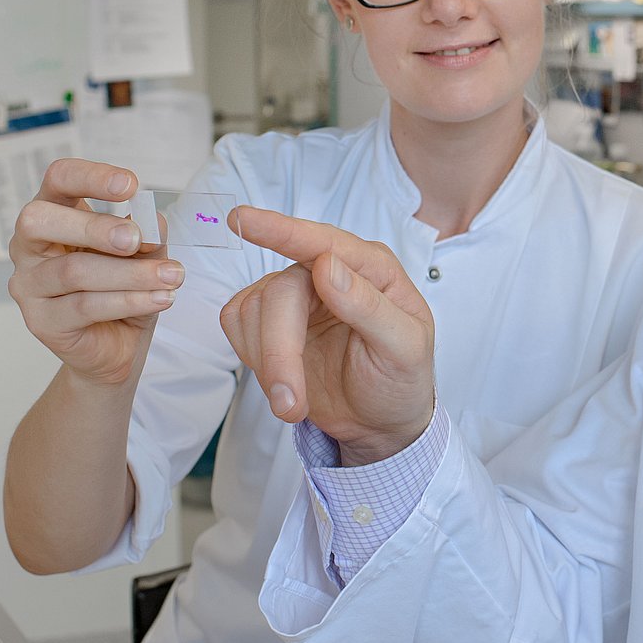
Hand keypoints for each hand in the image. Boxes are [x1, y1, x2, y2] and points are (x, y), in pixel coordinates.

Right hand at [6, 158, 183, 387]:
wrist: (118, 344)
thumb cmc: (124, 286)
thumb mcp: (144, 252)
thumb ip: (146, 233)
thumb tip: (150, 224)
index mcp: (54, 213)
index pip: (58, 179)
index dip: (91, 177)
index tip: (131, 185)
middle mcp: (30, 246)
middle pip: (40, 220)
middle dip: (93, 227)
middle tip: (137, 239)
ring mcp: (29, 284)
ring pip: (73, 271)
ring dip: (131, 273)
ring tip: (173, 276)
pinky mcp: (41, 321)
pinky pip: (85, 306)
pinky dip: (130, 300)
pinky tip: (161, 298)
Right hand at [221, 207, 434, 463]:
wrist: (378, 422)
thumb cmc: (400, 379)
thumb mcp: (404, 348)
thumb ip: (369, 306)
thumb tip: (325, 264)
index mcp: (371, 268)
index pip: (322, 242)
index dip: (281, 230)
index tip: (243, 219)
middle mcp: (329, 273)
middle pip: (280, 292)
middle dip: (280, 352)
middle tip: (290, 403)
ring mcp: (296, 295)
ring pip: (252, 310)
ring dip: (267, 364)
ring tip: (294, 402)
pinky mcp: (267, 320)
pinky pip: (237, 324)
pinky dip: (253, 359)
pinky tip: (282, 381)